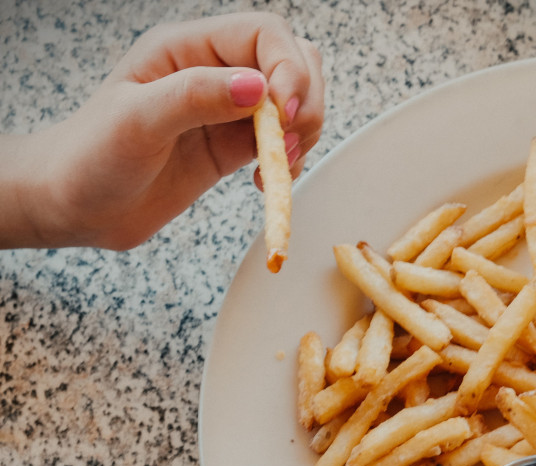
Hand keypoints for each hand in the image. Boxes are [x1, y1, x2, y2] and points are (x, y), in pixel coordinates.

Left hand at [2, 12, 322, 249]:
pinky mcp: (233, 147)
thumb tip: (259, 86)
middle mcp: (212, 72)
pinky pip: (282, 142)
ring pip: (295, 102)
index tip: (284, 112)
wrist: (75, 205)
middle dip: (304, 102)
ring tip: (279, 164)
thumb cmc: (90, 157)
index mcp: (187, 49)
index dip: (288, 68)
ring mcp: (227, 111)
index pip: (263, 34)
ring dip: (303, 133)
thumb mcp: (138, 121)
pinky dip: (290, 160)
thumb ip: (197, 97)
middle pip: (293, 62)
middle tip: (286, 142)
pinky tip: (268, 180)